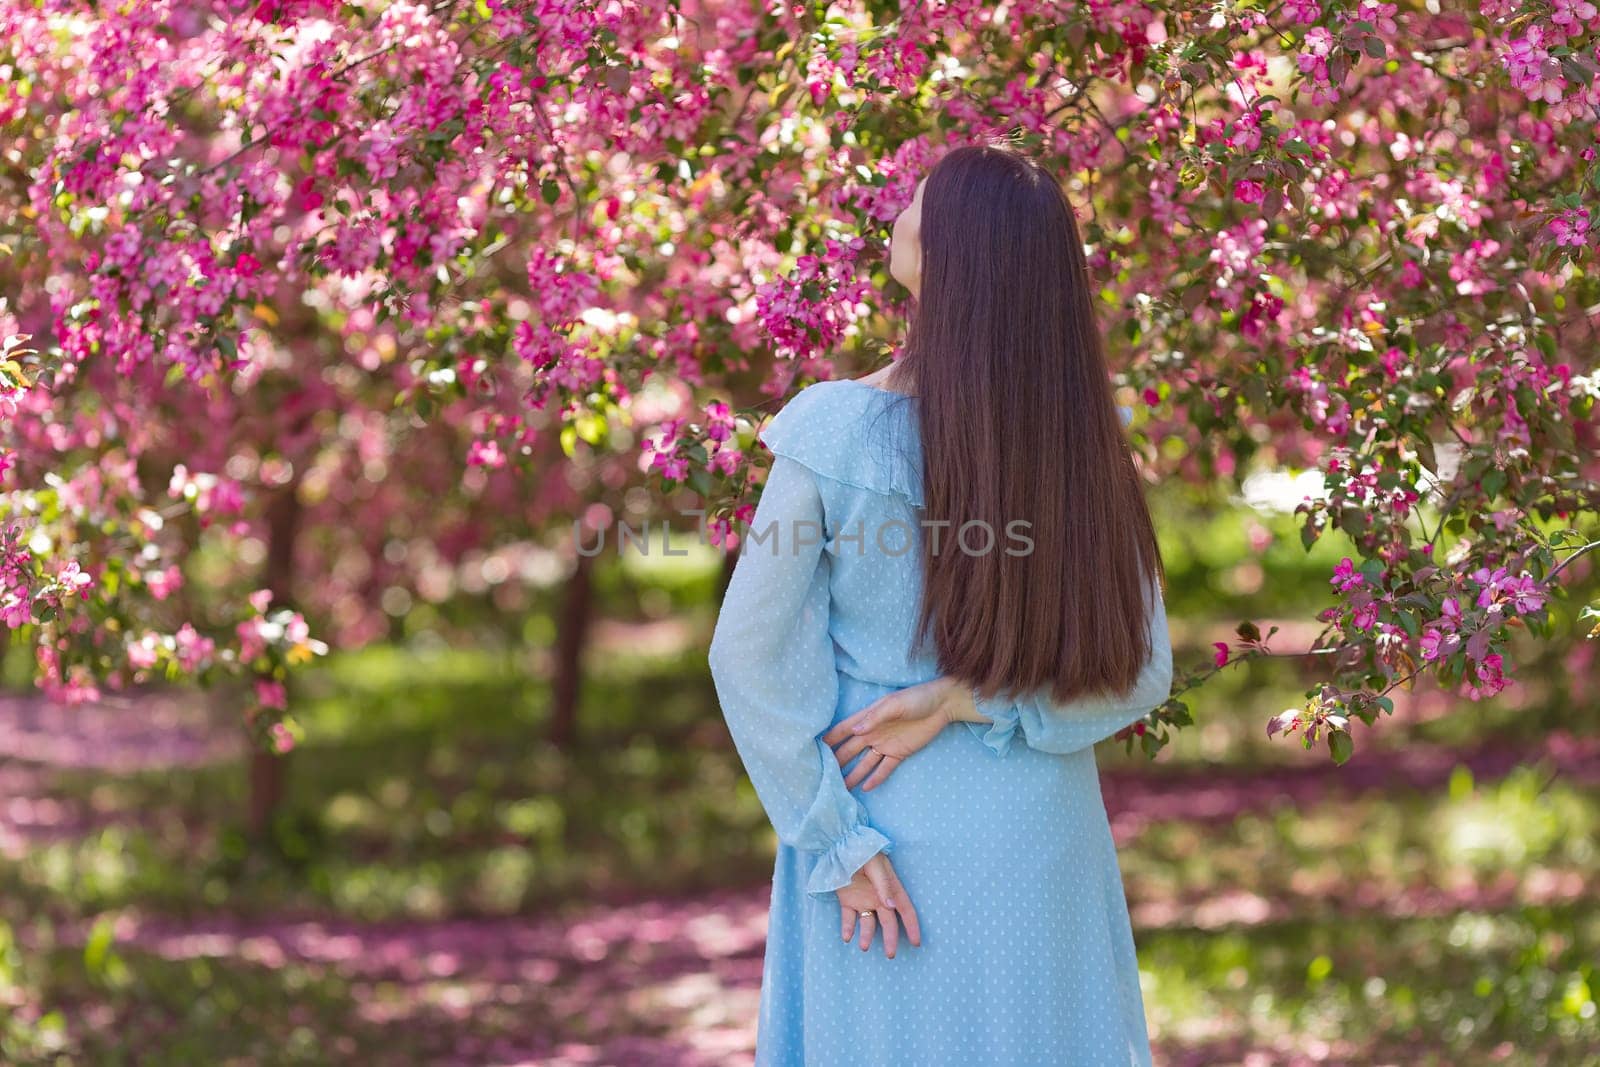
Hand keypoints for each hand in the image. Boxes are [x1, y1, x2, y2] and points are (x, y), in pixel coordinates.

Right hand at [823, 676, 959, 790]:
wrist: (942, 706)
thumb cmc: (916, 699)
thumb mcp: (894, 704)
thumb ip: (875, 717)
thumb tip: (855, 730)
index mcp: (869, 718)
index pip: (845, 730)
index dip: (830, 738)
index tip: (813, 749)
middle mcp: (873, 733)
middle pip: (851, 749)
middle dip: (837, 761)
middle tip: (823, 774)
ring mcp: (886, 744)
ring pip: (865, 762)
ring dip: (853, 774)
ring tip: (841, 787)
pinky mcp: (899, 753)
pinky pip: (884, 768)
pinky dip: (875, 778)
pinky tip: (865, 788)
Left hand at [836, 853, 920, 957]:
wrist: (840, 844)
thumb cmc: (863, 851)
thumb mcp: (876, 866)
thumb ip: (883, 886)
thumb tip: (891, 907)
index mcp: (891, 889)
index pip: (905, 911)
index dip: (912, 926)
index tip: (917, 942)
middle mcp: (879, 898)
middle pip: (888, 923)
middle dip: (891, 939)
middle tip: (890, 954)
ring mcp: (863, 900)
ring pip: (867, 923)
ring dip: (866, 936)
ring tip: (863, 946)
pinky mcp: (847, 900)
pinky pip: (848, 918)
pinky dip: (848, 928)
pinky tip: (847, 937)